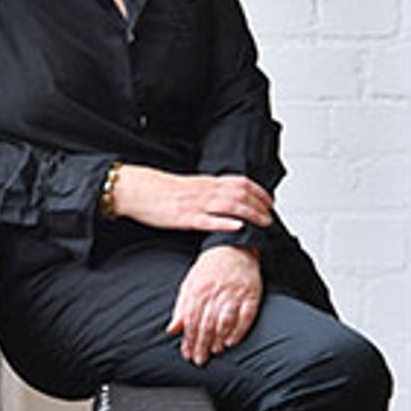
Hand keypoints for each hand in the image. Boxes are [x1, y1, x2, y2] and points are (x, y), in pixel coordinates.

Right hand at [111, 165, 272, 234]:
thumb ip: (210, 190)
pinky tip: (238, 227)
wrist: (140, 190)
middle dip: (259, 206)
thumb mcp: (191, 186)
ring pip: (230, 206)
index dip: (259, 192)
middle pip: (240, 195)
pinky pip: (209, 221)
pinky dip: (226, 224)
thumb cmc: (163, 190)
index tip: (269, 201)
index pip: (241, 183)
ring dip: (250, 214)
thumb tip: (228, 196)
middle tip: (270, 217)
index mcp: (207, 182)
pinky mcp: (186, 219)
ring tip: (263, 223)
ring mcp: (197, 205)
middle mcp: (206, 191)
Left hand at [167, 245, 262, 365]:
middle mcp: (215, 292)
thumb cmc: (210, 268)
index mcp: (198, 290)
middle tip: (199, 360)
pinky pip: (246, 317)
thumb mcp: (190, 284)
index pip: (191, 320)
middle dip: (202, 345)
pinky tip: (231, 342)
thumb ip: (181, 308)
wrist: (234, 248)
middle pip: (207, 324)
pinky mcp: (251, 295)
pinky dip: (239, 331)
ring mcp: (234, 294)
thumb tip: (172, 330)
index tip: (187, 354)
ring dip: (218, 339)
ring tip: (214, 352)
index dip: (189, 340)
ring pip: (224, 322)